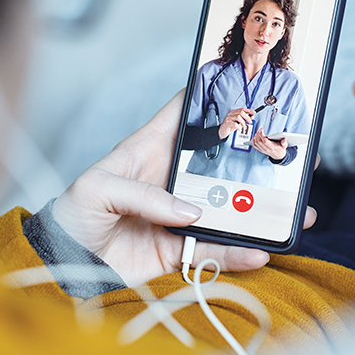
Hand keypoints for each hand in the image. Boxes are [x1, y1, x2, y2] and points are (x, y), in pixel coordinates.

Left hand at [51, 91, 278, 286]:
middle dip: (255, 160)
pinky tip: (259, 252)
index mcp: (149, 150)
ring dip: (259, 212)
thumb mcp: (97, 189)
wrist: (61, 264)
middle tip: (289, 157)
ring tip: (292, 211)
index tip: (247, 90)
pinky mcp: (178, 249)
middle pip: (220, 164)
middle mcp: (170, 180)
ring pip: (228, 209)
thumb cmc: (72, 215)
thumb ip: (143, 194)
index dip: (212, 98)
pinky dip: (237, 254)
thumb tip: (191, 211)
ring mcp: (178, 215)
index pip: (184, 114)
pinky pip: (214, 251)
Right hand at [218, 107, 254, 138]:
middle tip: (250, 122)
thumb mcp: (239, 122)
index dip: (249, 110)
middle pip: (241, 112)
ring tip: (243, 126)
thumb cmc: (230, 126)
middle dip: (247, 117)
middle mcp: (231, 114)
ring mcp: (228, 118)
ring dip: (243, 122)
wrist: (222, 131)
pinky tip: (238, 128)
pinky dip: (238, 127)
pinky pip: (234, 124)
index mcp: (234, 112)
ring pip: (238, 117)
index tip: (254, 112)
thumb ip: (245, 119)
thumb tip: (252, 117)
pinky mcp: (227, 123)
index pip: (242, 109)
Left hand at [251, 129, 286, 159]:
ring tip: (258, 132)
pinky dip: (253, 140)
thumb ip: (284, 142)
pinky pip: (254, 145)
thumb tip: (284, 139)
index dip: (262, 135)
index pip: (265, 141)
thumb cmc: (280, 149)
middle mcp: (266, 149)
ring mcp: (263, 150)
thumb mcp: (284, 146)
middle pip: (259, 141)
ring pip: (256, 143)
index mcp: (272, 147)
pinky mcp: (260, 150)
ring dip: (256, 136)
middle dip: (258, 134)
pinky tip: (255, 136)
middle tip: (260, 130)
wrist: (278, 155)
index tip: (261, 130)